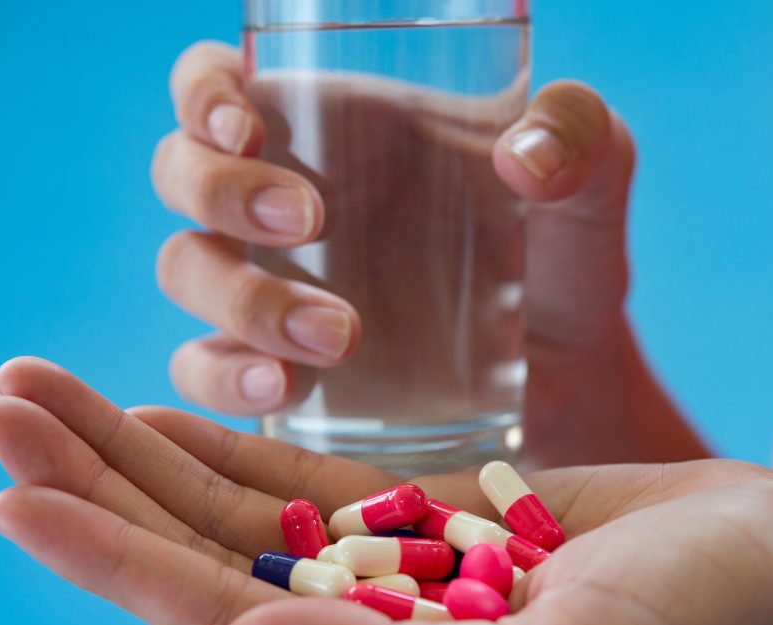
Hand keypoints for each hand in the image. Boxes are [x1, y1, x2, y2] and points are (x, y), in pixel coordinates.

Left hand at [0, 358, 772, 624]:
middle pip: (198, 564)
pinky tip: (153, 422)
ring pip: (233, 520)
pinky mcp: (423, 532)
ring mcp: (391, 590)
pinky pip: (298, 495)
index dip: (104, 559)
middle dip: (91, 488)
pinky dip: (223, 457)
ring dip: (138, 457)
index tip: (2, 492)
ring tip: (42, 393)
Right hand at [151, 43, 635, 466]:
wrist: (569, 378)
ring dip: (241, 297)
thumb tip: (525, 157)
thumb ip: (579, 137)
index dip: (204, 94)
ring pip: (187, 270)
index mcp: (332, 130)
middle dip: (222, 191)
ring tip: (340, 335)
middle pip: (182, 172)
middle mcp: (280, 205)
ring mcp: (268, 290)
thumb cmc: (565, 256)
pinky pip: (203, 367)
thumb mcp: (590, 182)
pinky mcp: (276, 370)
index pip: (218, 86)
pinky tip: (284, 390)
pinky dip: (223, 377)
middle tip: (309, 220)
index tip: (248, 124)